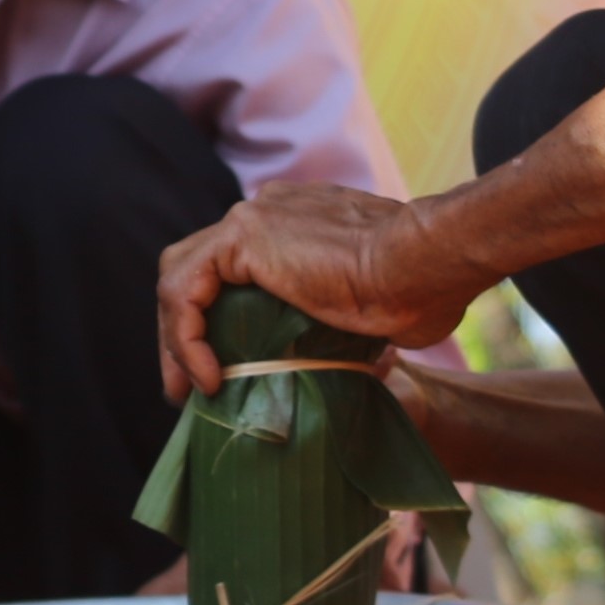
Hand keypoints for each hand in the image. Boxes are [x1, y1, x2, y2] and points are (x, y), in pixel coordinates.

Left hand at [155, 179, 454, 398]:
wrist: (428, 265)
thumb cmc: (424, 294)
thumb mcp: (380, 315)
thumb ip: (356, 326)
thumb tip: (366, 365)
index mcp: (296, 224)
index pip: (230, 268)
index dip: (214, 321)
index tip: (217, 373)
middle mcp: (268, 212)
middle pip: (193, 269)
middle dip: (182, 330)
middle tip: (187, 388)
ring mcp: (253, 218)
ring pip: (180, 278)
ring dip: (176, 339)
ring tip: (188, 393)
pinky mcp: (243, 235)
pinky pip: (186, 290)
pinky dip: (186, 336)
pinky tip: (209, 378)